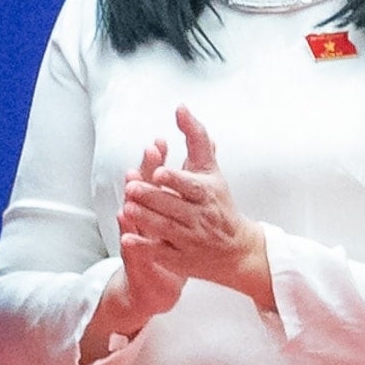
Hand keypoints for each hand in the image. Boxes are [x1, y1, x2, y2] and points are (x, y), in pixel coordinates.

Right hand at [78, 137, 189, 363]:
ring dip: (130, 203)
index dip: (155, 161)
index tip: (159, 143)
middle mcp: (141, 217)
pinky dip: (129, 241)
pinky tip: (126, 234)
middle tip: (146, 156)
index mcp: (152, 205)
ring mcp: (136, 237)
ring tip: (130, 187)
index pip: (153, 177)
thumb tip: (191, 156)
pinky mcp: (137, 260)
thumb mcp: (174, 213)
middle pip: (139, 192)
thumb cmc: (167, 243)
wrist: (154, 283)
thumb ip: (181, 185)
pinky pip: (132, 250)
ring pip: (131, 217)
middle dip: (143, 174)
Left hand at [118, 107, 273, 310]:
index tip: (159, 173)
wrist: (237, 249)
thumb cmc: (218, 202)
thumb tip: (180, 107)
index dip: (176, 180)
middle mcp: (200, 217)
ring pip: (165, 229)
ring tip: (127, 208)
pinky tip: (127, 238)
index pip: (191, 186)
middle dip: (152, 198)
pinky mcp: (180, 258)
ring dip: (145, 219)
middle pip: (173, 207)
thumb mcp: (211, 170)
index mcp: (207, 194)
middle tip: (132, 188)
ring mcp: (190, 239)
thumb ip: (196, 139)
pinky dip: (144, 246)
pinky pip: (161, 252)